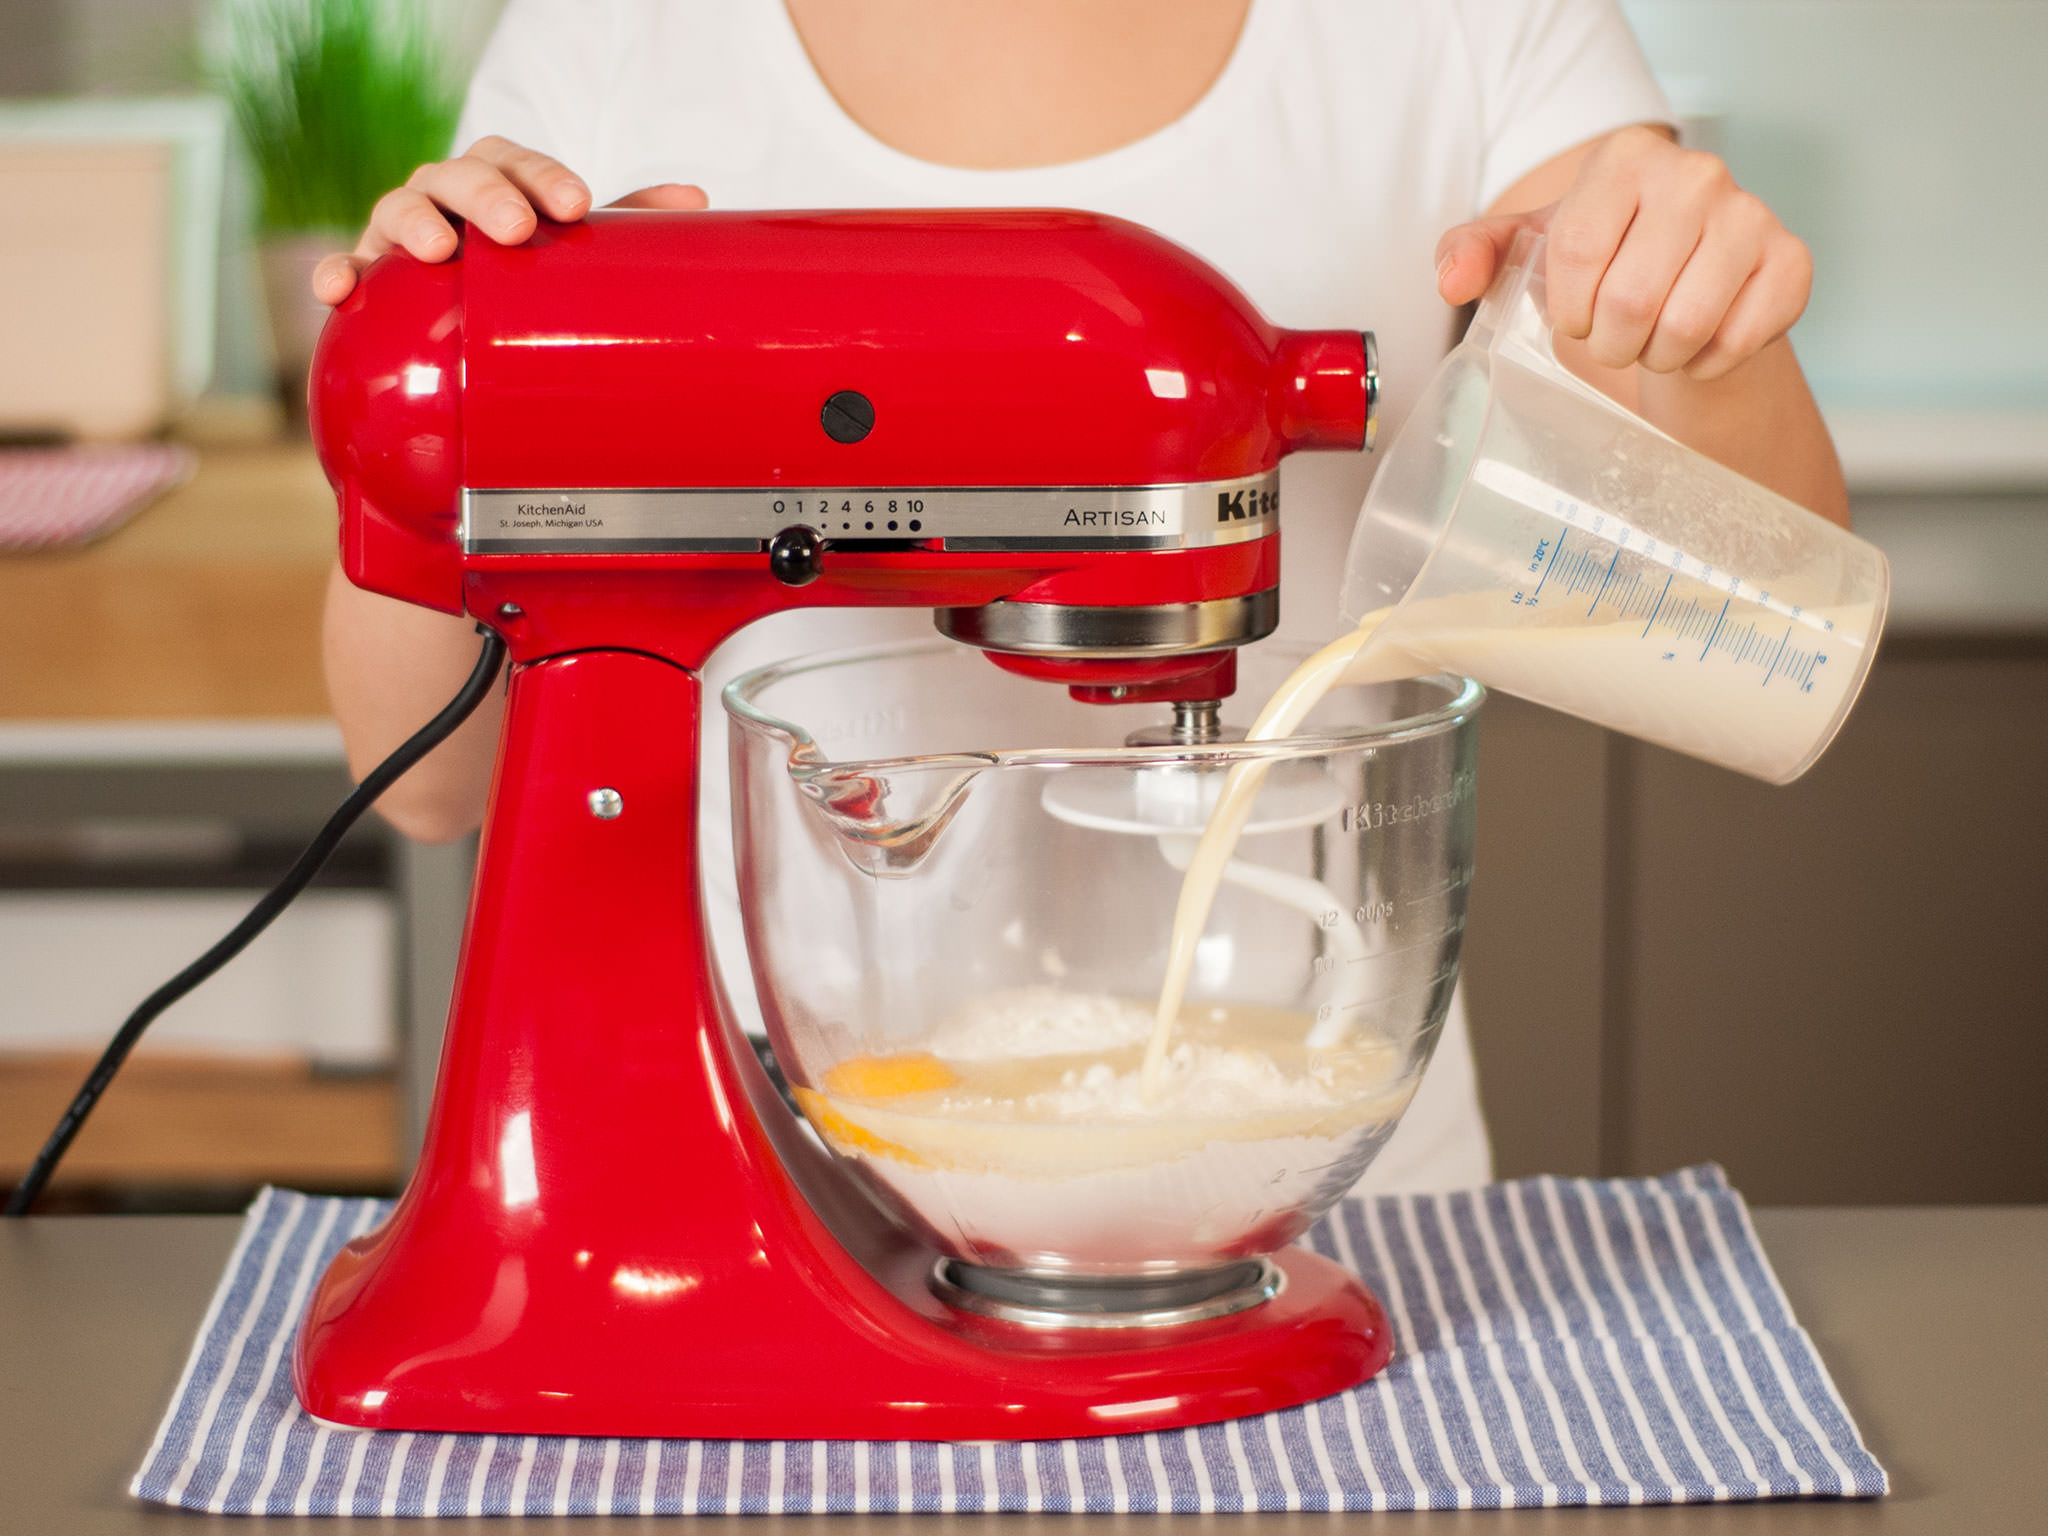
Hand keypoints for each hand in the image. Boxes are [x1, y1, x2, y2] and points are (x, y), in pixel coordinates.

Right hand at [311, 136, 708, 305]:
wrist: (467, 322)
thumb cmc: (526, 274)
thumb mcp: (573, 250)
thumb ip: (624, 227)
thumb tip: (692, 202)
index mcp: (494, 180)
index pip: (513, 160)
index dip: (542, 176)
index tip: (577, 206)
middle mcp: (443, 197)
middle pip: (456, 177)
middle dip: (486, 197)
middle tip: (517, 229)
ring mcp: (400, 235)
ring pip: (397, 211)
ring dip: (415, 224)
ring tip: (440, 252)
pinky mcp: (368, 279)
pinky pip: (348, 270)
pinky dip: (339, 272)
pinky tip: (339, 288)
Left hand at [1434, 125, 1812, 381]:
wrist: (1686, 276)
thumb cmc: (1601, 260)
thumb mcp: (1527, 250)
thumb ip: (1474, 253)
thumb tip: (1452, 280)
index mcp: (1626, 158)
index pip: (1577, 253)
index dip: (1566, 308)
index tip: (1572, 315)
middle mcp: (1697, 174)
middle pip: (1630, 299)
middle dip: (1608, 342)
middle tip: (1612, 338)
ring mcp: (1753, 215)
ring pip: (1684, 326)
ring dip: (1656, 356)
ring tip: (1651, 341)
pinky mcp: (1792, 263)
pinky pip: (1735, 342)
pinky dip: (1705, 364)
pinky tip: (1697, 343)